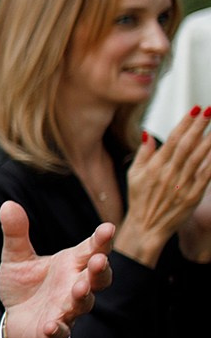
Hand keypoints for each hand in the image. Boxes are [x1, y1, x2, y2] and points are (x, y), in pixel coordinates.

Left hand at [0, 200, 112, 337]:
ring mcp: (66, 308)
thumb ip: (16, 234)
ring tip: (81, 288)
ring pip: (83, 303)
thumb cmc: (24, 285)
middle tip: (99, 260)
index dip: (101, 240)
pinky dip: (57, 328)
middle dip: (100, 269)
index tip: (108, 228)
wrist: (16, 319)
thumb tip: (8, 204)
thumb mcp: (16, 257)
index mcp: (70, 264)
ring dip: (83, 296)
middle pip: (97, 277)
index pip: (91, 250)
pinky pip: (60, 330)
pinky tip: (52, 325)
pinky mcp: (52, 329)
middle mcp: (75, 285)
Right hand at [122, 108, 210, 264]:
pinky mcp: (192, 196)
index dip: (184, 123)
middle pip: (186, 145)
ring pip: (198, 157)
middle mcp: (168, 174)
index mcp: (154, 167)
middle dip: (199, 126)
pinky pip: (206, 175)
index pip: (172, 139)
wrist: (146, 228)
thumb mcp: (133, 175)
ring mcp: (181, 185)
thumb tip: (148, 134)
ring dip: (209, 140)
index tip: (195, 109)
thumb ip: (143, 153)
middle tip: (209, 110)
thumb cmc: (140, 201)